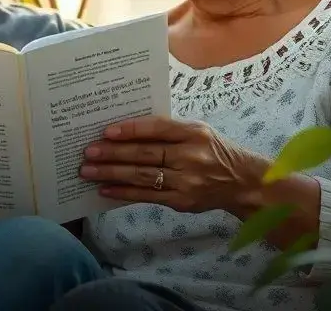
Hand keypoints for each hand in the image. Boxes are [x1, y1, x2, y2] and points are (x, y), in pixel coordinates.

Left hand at [79, 115, 261, 213]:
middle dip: (113, 153)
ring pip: (142, 177)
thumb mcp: (198, 131)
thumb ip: (168, 130)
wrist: (242, 183)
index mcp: (194, 133)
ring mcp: (186, 181)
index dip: (131, 130)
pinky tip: (105, 189)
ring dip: (112, 174)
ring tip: (89, 171)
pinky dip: (124, 193)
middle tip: (88, 152)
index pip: (158, 128)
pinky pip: (147, 196)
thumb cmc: (213, 151)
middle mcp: (190, 156)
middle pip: (146, 154)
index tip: (106, 131)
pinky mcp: (181, 201)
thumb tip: (126, 129)